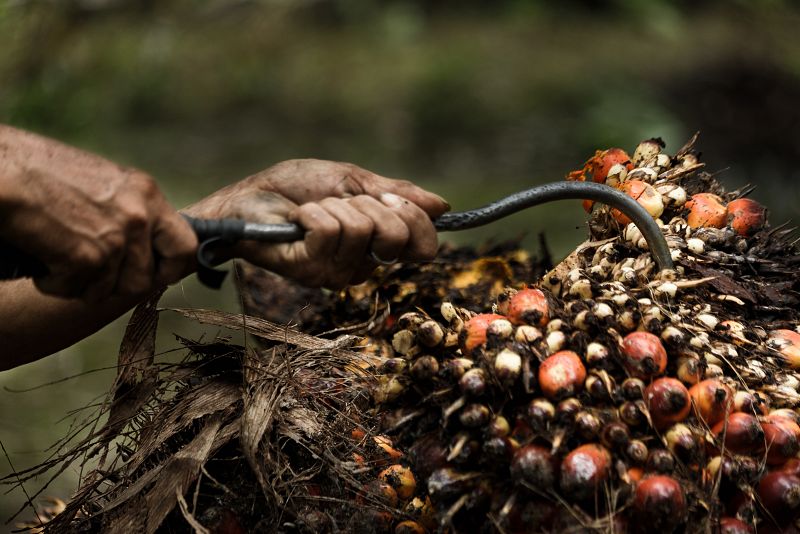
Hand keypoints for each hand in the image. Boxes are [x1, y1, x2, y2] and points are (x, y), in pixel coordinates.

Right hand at [0, 126, 197, 299]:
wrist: (3, 171)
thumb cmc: (40, 172)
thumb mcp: (105, 184)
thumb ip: (131, 212)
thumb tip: (146, 250)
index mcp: (146, 193)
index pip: (186, 246)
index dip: (169, 269)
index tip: (153, 274)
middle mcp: (138, 215)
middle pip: (144, 281)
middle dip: (115, 285)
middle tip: (87, 269)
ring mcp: (115, 237)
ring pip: (108, 291)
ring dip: (80, 283)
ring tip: (57, 254)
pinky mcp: (87, 257)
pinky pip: (75, 291)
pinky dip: (53, 283)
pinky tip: (42, 257)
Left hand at [183, 159, 449, 287]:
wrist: (249, 197)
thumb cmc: (296, 188)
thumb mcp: (353, 181)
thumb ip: (396, 193)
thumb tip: (443, 206)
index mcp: (378, 246)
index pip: (423, 247)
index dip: (414, 219)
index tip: (388, 196)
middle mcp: (364, 266)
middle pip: (398, 238)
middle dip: (372, 205)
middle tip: (344, 201)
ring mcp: (338, 273)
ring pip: (362, 231)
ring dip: (336, 206)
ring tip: (314, 209)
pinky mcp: (311, 272)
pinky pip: (330, 232)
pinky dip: (313, 213)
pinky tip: (298, 219)